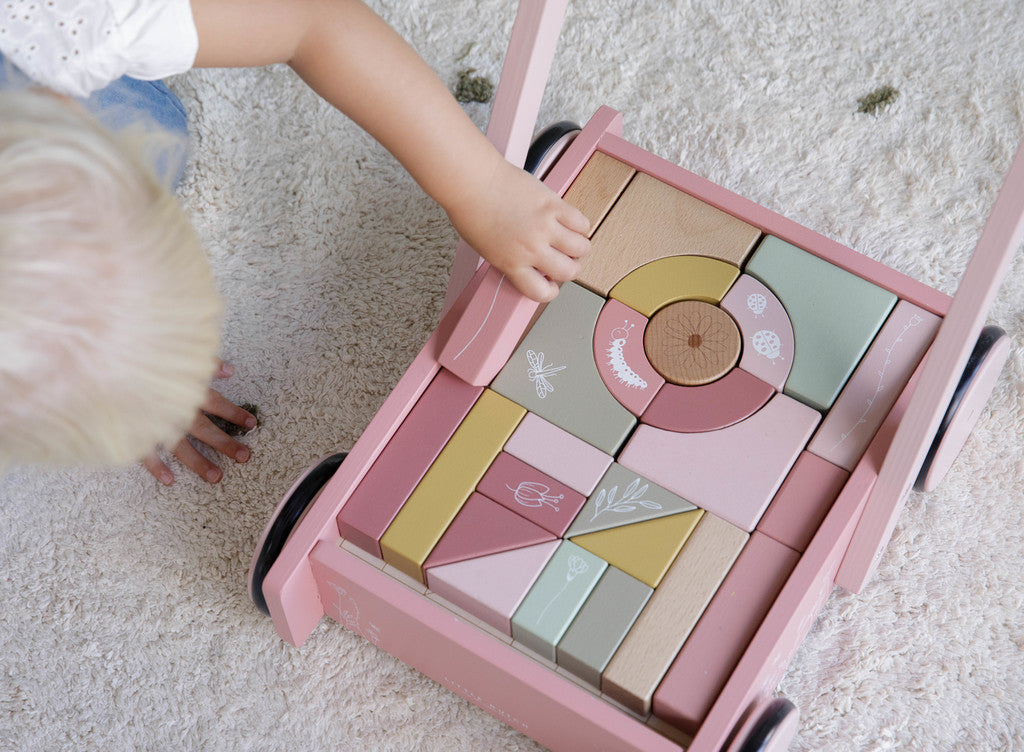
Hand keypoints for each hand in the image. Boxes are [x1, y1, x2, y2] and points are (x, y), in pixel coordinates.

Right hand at [142, 361, 256, 484]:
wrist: (100, 363)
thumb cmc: (140, 354)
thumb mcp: (175, 351)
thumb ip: (203, 362)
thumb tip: (228, 371)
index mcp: (184, 389)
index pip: (217, 403)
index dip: (234, 413)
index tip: (252, 424)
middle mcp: (172, 408)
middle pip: (204, 429)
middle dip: (225, 443)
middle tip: (245, 457)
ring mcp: (152, 423)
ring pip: (181, 447)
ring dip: (199, 463)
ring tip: (217, 477)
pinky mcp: (131, 432)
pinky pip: (145, 454)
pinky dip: (157, 467)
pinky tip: (170, 481)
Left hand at [446, 159, 591, 302]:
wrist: (474, 182)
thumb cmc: (472, 211)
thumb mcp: (488, 250)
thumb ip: (512, 261)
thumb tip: (534, 265)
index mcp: (512, 264)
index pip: (541, 293)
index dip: (550, 290)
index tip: (550, 282)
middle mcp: (531, 249)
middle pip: (568, 272)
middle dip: (571, 269)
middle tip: (566, 260)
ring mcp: (545, 227)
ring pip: (581, 248)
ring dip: (579, 248)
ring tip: (571, 241)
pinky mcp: (554, 205)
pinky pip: (581, 222)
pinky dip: (581, 226)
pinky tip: (571, 223)